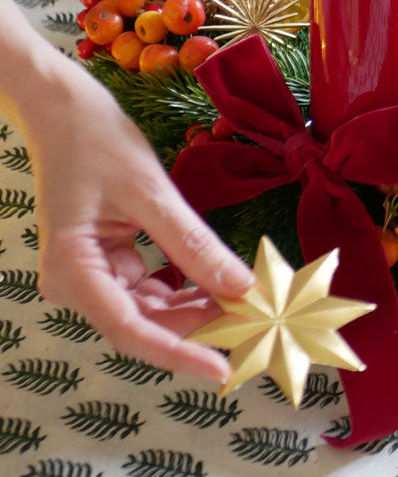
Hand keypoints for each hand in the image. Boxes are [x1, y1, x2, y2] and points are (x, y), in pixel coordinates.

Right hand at [2, 0, 252, 383]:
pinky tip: (222, 284)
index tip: (225, 369)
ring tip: (248, 305)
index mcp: (73, 269)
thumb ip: (193, 244)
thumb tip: (240, 288)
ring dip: (198, 309)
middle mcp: (76, 283)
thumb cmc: (96, 140)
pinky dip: (187, 288)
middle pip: (144, 325)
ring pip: (151, 311)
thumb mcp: (151, 191)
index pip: (131, 330)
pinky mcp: (108, 262)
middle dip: (200, 328)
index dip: (181, 354)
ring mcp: (91, 275)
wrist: (62, 107)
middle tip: (256, 326)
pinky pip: (151, 289)